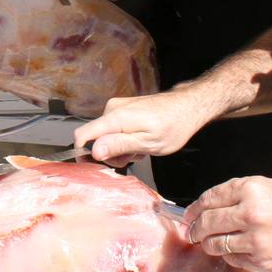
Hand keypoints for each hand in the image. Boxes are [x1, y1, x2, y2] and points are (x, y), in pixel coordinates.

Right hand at [73, 85, 218, 166]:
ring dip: (120, 147)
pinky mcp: (122, 109)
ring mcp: (117, 107)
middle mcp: (112, 109)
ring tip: (141, 148)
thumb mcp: (148, 143)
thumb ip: (119, 145)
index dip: (85, 153)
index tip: (100, 164)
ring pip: (106, 135)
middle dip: (111, 153)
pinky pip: (114, 129)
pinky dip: (125, 138)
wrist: (188, 106)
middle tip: (133, 157)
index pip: (82, 135)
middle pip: (95, 138)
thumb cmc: (173, 126)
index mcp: (116, 118)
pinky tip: (141, 140)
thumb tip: (95, 151)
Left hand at [184, 177, 271, 271]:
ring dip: (210, 245)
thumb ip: (241, 195)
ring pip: (218, 245)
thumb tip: (214, 207)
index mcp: (250, 189)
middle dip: (196, 229)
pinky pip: (235, 260)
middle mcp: (250, 213)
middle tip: (192, 232)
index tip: (188, 215)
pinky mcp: (265, 261)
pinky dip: (230, 256)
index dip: (194, 209)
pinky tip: (234, 252)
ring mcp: (257, 240)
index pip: (209, 199)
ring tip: (210, 243)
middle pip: (208, 224)